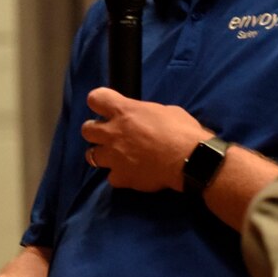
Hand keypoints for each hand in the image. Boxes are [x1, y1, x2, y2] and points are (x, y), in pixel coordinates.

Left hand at [80, 87, 211, 192]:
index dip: (99, 102)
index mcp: (124, 111)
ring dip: (102, 154)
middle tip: (108, 134)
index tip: (105, 106)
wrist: (191, 160)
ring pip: (91, 156)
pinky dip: (119, 176)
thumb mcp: (166, 111)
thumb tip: (146, 118)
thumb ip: (147, 114)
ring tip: (115, 156)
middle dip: (95, 131)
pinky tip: (130, 174)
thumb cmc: (182, 131)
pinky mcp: (121, 177)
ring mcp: (114, 156)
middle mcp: (113, 132)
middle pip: (86, 129)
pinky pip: (112, 177)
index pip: (96, 99)